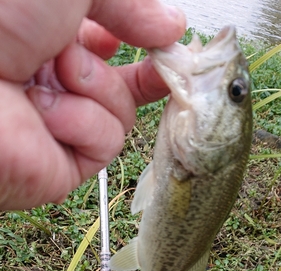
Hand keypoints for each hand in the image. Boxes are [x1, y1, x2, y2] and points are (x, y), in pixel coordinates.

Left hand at [0, 0, 184, 209]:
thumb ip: (126, 5)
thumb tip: (171, 25)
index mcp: (48, 38)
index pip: (108, 46)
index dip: (140, 39)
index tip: (163, 35)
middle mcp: (54, 82)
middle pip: (122, 85)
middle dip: (146, 73)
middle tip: (166, 63)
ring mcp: (60, 124)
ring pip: (121, 112)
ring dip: (95, 87)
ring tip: (54, 76)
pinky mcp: (64, 163)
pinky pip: (107, 142)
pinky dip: (84, 123)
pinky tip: (47, 114)